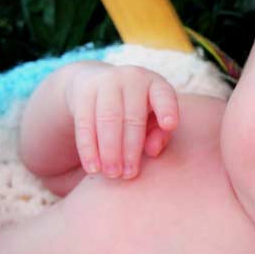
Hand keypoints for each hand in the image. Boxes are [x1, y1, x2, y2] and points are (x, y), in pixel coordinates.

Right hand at [66, 63, 179, 178]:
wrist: (98, 82)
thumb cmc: (137, 108)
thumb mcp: (153, 116)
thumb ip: (160, 134)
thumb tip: (152, 151)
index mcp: (155, 84)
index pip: (164, 95)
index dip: (167, 109)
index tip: (170, 125)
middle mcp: (131, 78)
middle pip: (132, 117)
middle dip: (131, 149)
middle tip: (129, 175)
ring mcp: (106, 82)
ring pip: (107, 120)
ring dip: (109, 151)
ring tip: (112, 174)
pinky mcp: (83, 93)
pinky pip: (85, 123)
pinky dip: (88, 148)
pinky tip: (93, 167)